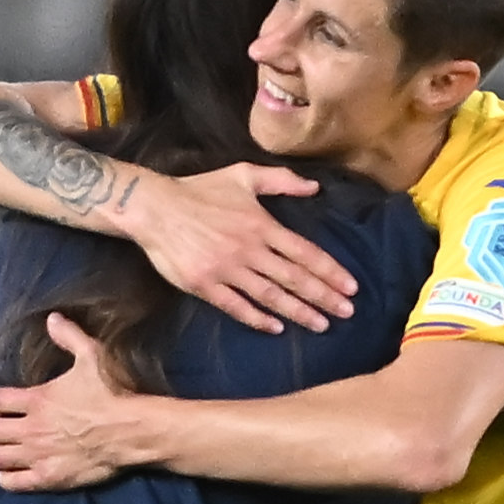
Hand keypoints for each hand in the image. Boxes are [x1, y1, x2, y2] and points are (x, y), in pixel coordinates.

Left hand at [0, 320, 166, 491]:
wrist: (133, 431)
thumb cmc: (114, 395)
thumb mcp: (94, 357)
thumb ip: (70, 337)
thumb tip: (52, 318)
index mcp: (36, 399)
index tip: (2, 405)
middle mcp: (30, 427)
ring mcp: (37, 454)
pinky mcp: (49, 476)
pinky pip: (13, 482)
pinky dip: (7, 478)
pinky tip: (11, 474)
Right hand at [132, 163, 354, 331]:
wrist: (152, 207)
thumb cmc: (199, 190)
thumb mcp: (242, 175)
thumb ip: (280, 180)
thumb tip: (315, 187)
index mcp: (261, 225)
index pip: (305, 253)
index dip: (331, 271)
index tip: (352, 287)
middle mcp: (248, 249)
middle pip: (294, 278)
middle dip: (323, 297)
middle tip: (347, 312)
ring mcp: (225, 269)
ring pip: (270, 295)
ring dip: (298, 312)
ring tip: (321, 325)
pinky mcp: (203, 284)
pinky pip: (235, 306)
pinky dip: (257, 319)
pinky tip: (276, 328)